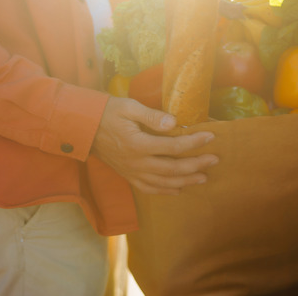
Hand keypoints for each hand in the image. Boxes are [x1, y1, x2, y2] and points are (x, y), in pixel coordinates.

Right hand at [91, 97, 218, 194]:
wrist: (82, 127)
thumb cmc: (107, 112)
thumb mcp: (128, 107)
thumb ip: (152, 116)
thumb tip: (174, 123)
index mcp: (138, 144)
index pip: (173, 146)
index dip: (194, 142)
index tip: (211, 136)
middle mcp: (137, 163)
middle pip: (172, 169)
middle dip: (196, 165)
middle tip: (215, 160)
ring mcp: (132, 172)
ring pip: (163, 182)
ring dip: (185, 181)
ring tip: (203, 177)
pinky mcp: (127, 175)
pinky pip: (148, 188)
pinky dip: (165, 191)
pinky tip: (178, 189)